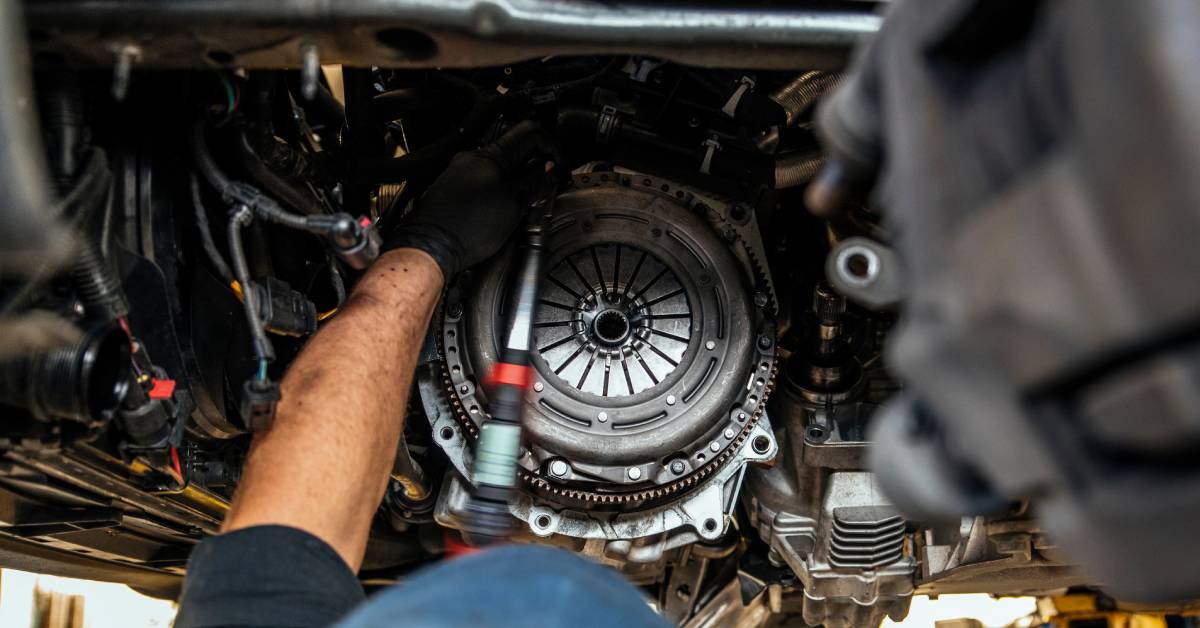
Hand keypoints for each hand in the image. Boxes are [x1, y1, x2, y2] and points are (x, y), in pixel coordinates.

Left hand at [382, 121, 560, 279]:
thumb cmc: (466, 227)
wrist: (431, 246)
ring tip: (524, 204)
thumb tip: (549, 169)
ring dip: (519, 181)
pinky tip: (502, 211)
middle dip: (535, 167)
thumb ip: (535, 182)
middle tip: (546, 187)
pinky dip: (501, 191)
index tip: (558, 169)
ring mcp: (462, 173)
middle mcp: (473, 158)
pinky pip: (486, 182)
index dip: (552, 150)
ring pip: (501, 169)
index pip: (531, 134)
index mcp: (490, 155)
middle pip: (516, 151)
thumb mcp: (514, 204)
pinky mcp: (455, 189)